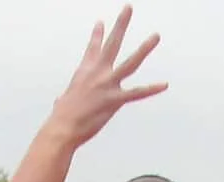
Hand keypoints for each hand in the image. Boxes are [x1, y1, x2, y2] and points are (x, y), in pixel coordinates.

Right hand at [46, 7, 166, 146]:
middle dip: (121, 24)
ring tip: (155, 36)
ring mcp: (107, 85)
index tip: (101, 22)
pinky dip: (151, 89)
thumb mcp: (63, 102)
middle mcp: (97, 73)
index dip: (98, 34)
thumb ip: (65, 98)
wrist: (62, 127)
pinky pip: (136, 93)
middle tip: (128, 8)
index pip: (93, 48)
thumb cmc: (61, 118)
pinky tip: (164, 85)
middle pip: (112, 43)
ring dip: (144, 49)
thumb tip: (60, 101)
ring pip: (130, 63)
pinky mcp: (114, 100)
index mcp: (85, 71)